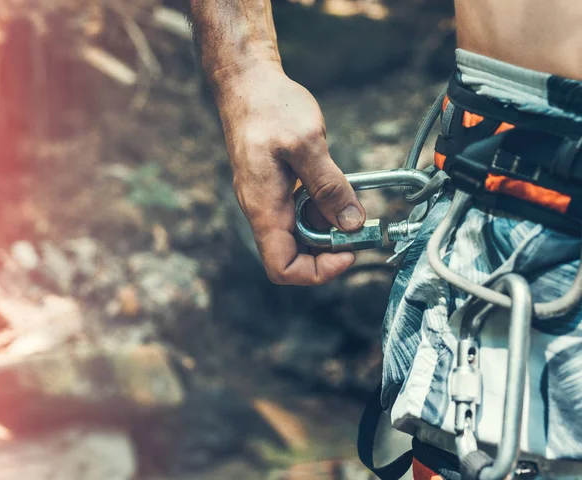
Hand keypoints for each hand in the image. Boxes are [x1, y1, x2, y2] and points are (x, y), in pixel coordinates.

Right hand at [215, 62, 365, 284]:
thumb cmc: (269, 108)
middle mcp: (263, 211)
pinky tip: (335, 185)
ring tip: (349, 201)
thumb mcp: (306, 145)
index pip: (283, 268)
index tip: (347, 252)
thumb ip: (330, 187)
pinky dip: (322, 206)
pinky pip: (301, 211)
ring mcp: (269, 200)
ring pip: (301, 234)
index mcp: (264, 208)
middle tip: (358, 227)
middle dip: (328, 249)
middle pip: (294, 256)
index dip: (317, 271)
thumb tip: (352, 224)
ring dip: (328, 226)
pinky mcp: (277, 188)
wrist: (247, 83)